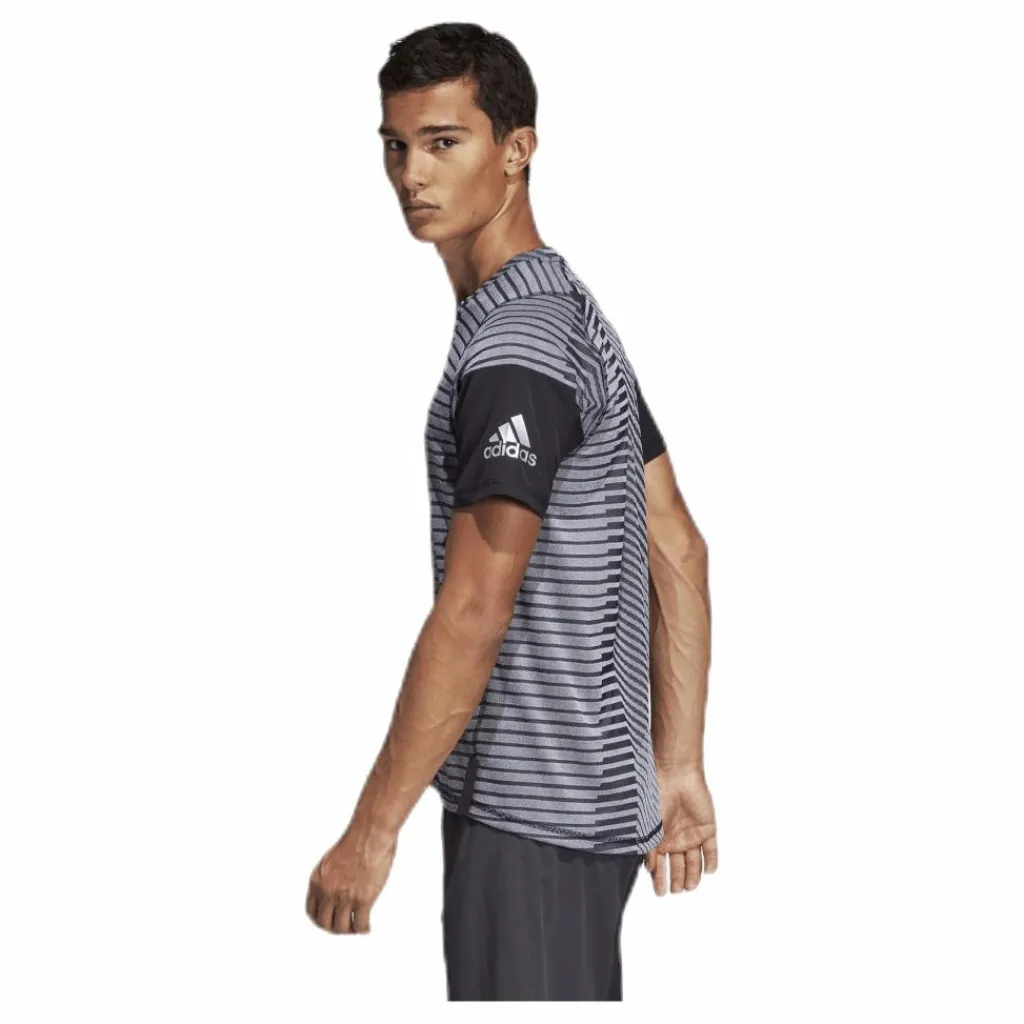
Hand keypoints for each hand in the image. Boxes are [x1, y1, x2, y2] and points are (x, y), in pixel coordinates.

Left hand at [306, 820, 397, 933]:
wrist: (370, 833)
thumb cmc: (357, 840)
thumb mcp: (333, 860)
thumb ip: (331, 877)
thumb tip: (339, 890)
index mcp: (317, 880)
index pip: (312, 912)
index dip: (321, 921)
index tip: (331, 921)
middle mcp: (328, 891)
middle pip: (325, 924)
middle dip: (335, 928)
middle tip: (346, 927)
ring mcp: (344, 897)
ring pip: (342, 928)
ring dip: (350, 930)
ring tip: (357, 927)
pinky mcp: (363, 899)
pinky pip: (360, 925)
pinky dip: (364, 930)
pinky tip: (368, 927)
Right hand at [644, 762, 717, 895]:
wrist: (676, 776)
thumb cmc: (657, 797)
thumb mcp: (649, 825)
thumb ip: (650, 847)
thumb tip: (649, 868)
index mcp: (661, 839)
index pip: (662, 864)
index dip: (660, 879)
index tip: (660, 892)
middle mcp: (677, 839)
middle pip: (679, 865)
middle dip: (677, 880)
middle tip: (676, 891)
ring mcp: (693, 834)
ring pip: (695, 861)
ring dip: (693, 874)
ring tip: (690, 887)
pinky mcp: (707, 829)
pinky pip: (711, 849)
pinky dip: (711, 861)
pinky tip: (708, 872)